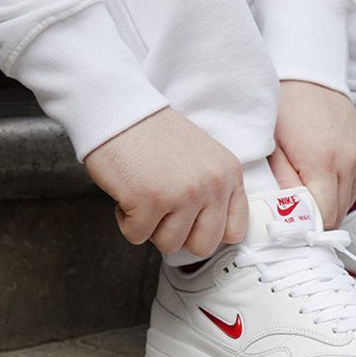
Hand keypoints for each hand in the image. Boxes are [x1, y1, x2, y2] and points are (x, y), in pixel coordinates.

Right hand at [85, 107, 247, 255]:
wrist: (120, 111)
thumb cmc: (155, 136)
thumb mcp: (203, 159)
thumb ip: (214, 192)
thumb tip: (211, 236)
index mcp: (229, 174)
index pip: (235, 230)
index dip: (208, 232)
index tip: (190, 223)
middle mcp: (213, 185)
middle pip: (203, 245)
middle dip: (178, 236)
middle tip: (163, 213)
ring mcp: (183, 193)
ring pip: (169, 244)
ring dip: (150, 227)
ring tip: (144, 197)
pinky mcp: (150, 200)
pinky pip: (137, 235)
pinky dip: (126, 220)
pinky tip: (127, 194)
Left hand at [270, 80, 355, 227]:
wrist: (311, 76)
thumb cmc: (286, 108)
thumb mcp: (273, 147)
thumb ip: (282, 184)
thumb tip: (288, 216)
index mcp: (322, 163)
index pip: (325, 217)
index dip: (310, 230)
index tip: (296, 233)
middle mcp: (348, 163)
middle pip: (338, 213)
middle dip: (318, 220)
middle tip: (298, 220)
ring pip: (348, 201)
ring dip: (330, 205)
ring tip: (308, 197)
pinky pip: (354, 184)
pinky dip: (339, 189)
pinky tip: (322, 179)